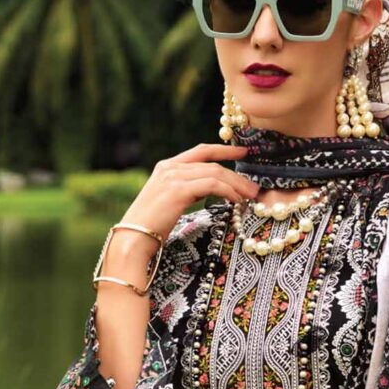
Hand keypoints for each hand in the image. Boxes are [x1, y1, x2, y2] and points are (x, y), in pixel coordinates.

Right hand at [121, 142, 259, 238]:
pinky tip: (236, 201)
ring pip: (215, 173)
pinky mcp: (178, 190)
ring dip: (237, 185)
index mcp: (166, 166)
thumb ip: (187, 190)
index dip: (224, 150)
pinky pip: (212, 185)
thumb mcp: (169, 200)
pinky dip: (228, 192)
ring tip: (250, 196)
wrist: (134, 237)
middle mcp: (169, 167)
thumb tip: (213, 189)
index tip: (243, 152)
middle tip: (254, 187)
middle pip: (212, 163)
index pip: (201, 151)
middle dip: (236, 174)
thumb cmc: (152, 225)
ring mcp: (173, 177)